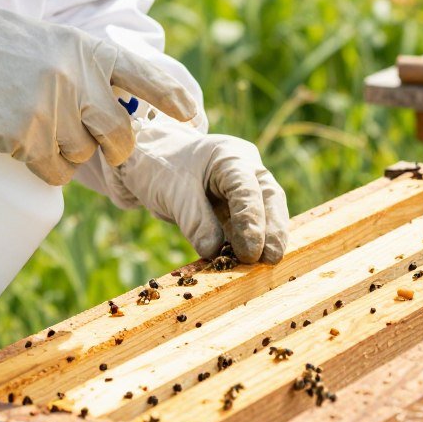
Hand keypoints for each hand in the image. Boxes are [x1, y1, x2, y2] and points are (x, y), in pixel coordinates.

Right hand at [0, 1, 197, 184]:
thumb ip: (90, 68)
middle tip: (99, 143)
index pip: (147, 75)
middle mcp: (77, 79)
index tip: (190, 115)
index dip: (174, 98)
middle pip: (120, 135)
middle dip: (115, 147)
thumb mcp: (57, 41)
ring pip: (83, 156)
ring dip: (70, 155)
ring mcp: (51, 110)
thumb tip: (120, 106)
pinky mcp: (23, 137)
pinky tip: (25, 148)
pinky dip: (46, 168)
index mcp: (90, 50)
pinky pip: (53, 171)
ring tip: (40, 130)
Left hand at [105, 122, 289, 263]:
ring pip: (265, 212)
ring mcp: (245, 187)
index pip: (248, 188)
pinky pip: (247, 225)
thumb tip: (215, 253)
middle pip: (269, 198)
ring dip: (264, 239)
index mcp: (230, 156)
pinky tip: (245, 262)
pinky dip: (248, 243)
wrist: (150, 161)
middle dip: (272, 230)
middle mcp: (246, 169)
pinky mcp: (238, 206)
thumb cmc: (162, 168)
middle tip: (270, 259)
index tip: (251, 251)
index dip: (251, 220)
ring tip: (261, 265)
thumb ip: (195, 222)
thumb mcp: (174, 193)